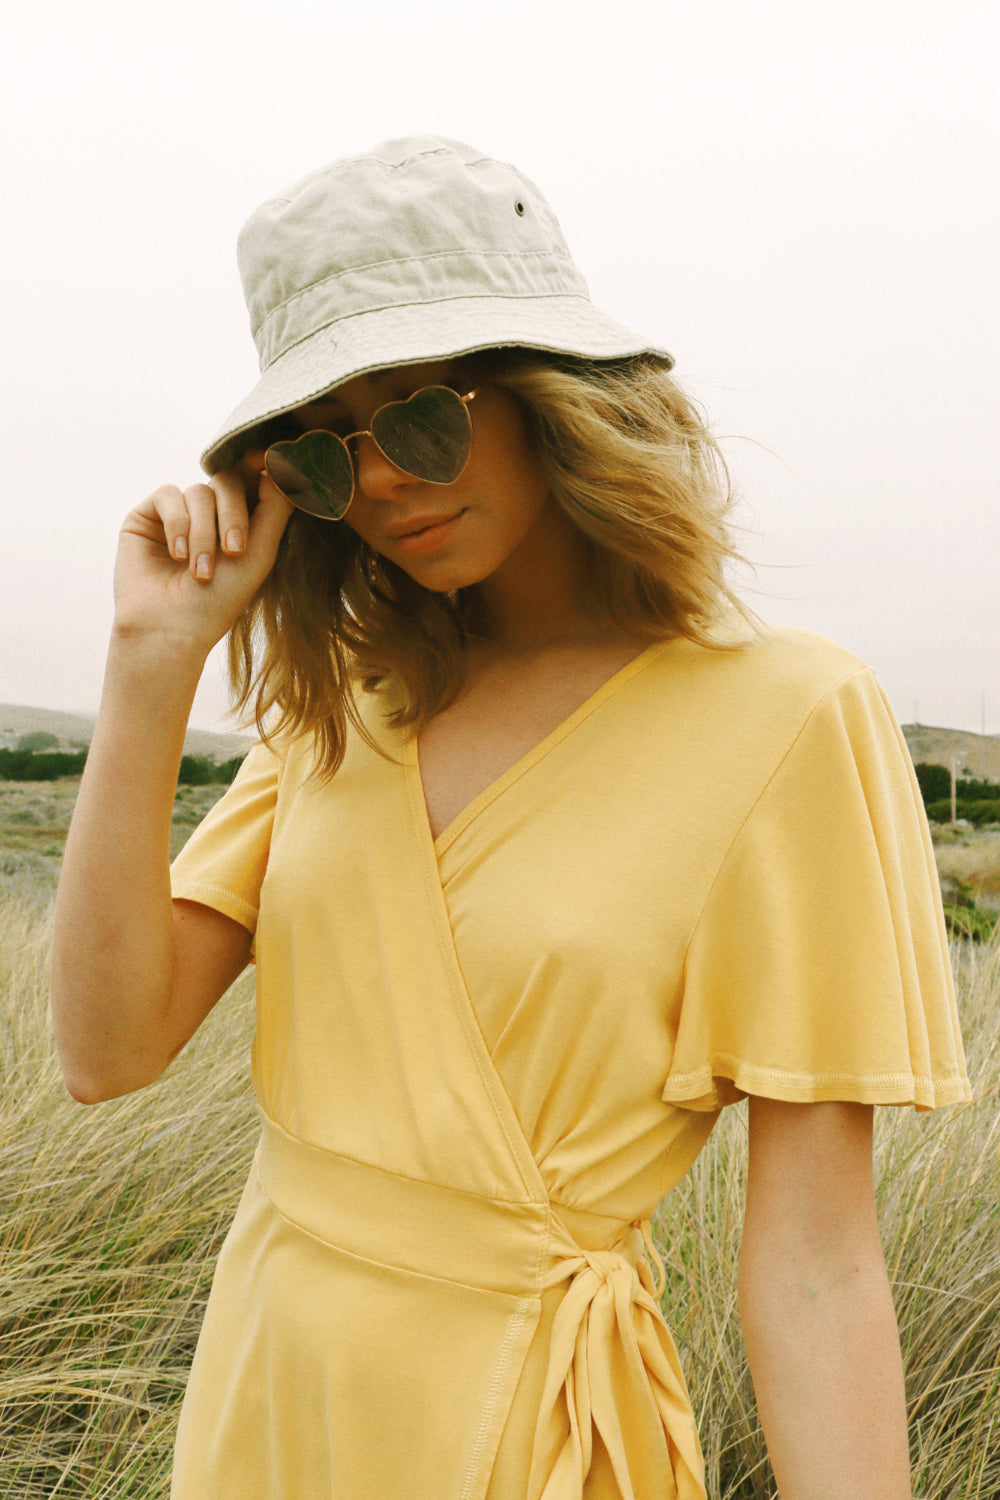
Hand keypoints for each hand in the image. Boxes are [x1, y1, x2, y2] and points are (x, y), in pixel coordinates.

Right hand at [113, 456, 292, 656]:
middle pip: (228, 482)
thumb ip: (275, 508)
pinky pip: (168, 494)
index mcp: (238, 524)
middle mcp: (208, 516)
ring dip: (203, 532)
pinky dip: (178, 524)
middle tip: (233, 553)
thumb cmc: (218, 601)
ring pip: (199, 491)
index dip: (261, 474)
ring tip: (199, 572)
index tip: (270, 464)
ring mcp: (177, 514)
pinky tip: (176, 556)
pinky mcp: (147, 516)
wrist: (171, 629)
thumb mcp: (259, 554)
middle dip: (234, 516)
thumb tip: (280, 462)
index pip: (251, 485)